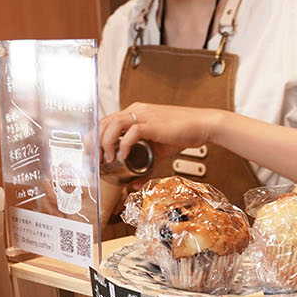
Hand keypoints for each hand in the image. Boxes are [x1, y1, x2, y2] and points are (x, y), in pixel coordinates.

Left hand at [98, 102, 221, 164]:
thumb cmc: (182, 134)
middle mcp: (136, 112)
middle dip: (96, 142)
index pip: (106, 122)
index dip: (96, 138)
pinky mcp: (153, 124)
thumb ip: (146, 165)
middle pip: (104, 122)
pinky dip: (125, 145)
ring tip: (109, 158)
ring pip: (113, 124)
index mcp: (135, 114)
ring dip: (107, 143)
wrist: (202, 126)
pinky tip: (125, 156)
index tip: (94, 154)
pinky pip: (132, 132)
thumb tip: (136, 184)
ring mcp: (144, 116)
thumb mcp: (158, 151)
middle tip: (96, 160)